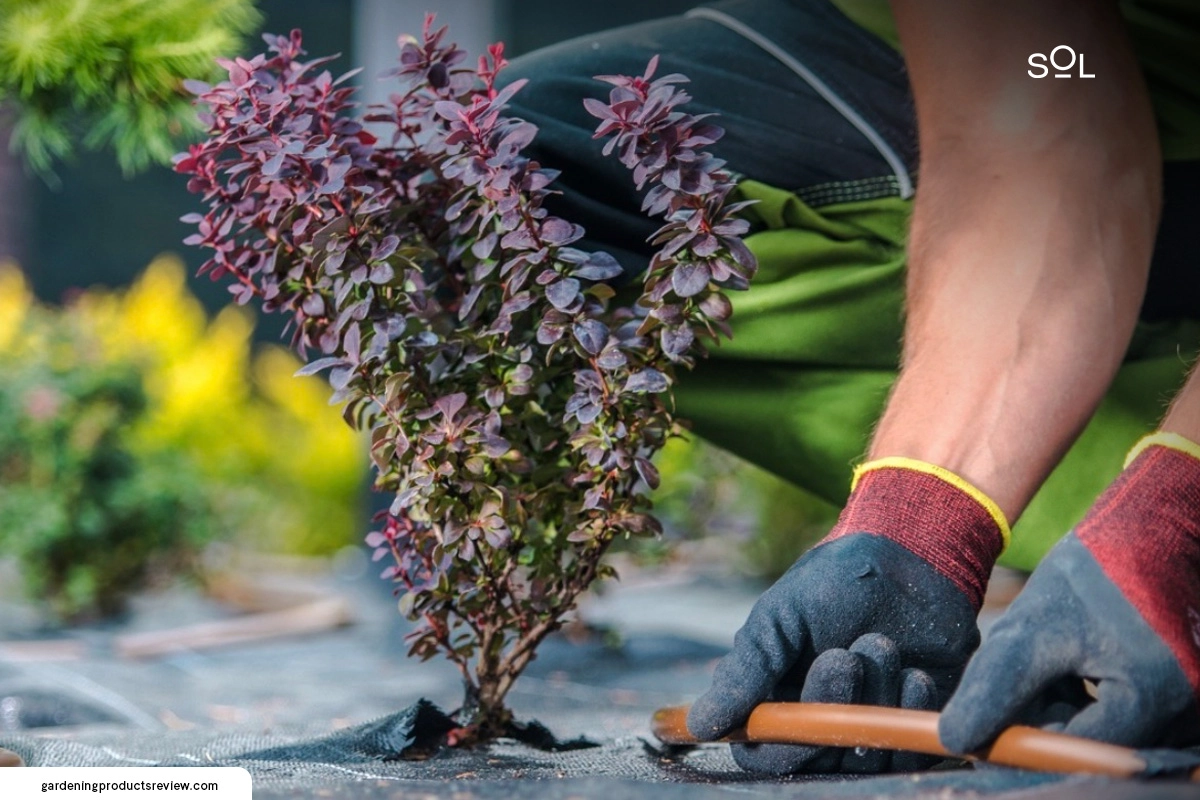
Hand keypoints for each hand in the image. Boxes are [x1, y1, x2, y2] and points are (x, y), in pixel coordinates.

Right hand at [687, 461, 1007, 773]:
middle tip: (843, 657)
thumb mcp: (780, 615)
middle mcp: (818, 719)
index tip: (798, 704)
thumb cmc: (834, 581)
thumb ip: (746, 669)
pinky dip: (909, 708)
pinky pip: (909, 749)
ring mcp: (866, 724)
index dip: (778, 743)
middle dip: (830, 706)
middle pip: (815, 757)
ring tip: (880, 643)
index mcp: (775, 695)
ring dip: (873, 698)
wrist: (912, 558)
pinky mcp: (912, 725)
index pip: (762, 752)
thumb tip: (701, 724)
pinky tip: (914, 671)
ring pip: (862, 754)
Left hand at [940, 438, 1199, 752]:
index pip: (1078, 753)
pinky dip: (1086, 697)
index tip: (985, 731)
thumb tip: (954, 738)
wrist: (1148, 529)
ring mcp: (1187, 701)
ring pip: (1105, 729)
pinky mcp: (1179, 689)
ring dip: (1064, 708)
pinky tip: (1071, 661)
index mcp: (1154, 698)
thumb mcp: (1032, 629)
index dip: (1026, 745)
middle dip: (1046, 721)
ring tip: (1051, 658)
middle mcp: (1183, 710)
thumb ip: (996, 688)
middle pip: (1094, 746)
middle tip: (1015, 683)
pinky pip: (1122, 713)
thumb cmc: (1093, 570)